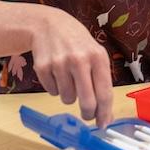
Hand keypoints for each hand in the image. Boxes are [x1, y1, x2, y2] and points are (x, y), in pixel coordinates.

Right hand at [31, 10, 113, 126]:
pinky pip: (52, 92)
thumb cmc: (77, 43)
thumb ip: (102, 83)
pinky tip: (56, 72)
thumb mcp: (95, 56)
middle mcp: (80, 60)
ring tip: (69, 78)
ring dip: (69, 95)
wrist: (49, 25)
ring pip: (67, 99)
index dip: (105, 113)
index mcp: (98, 57)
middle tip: (87, 114)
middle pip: (87, 102)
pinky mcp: (43, 67)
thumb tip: (106, 116)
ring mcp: (60, 63)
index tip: (103, 124)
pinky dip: (55, 88)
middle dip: (88, 113)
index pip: (105, 93)